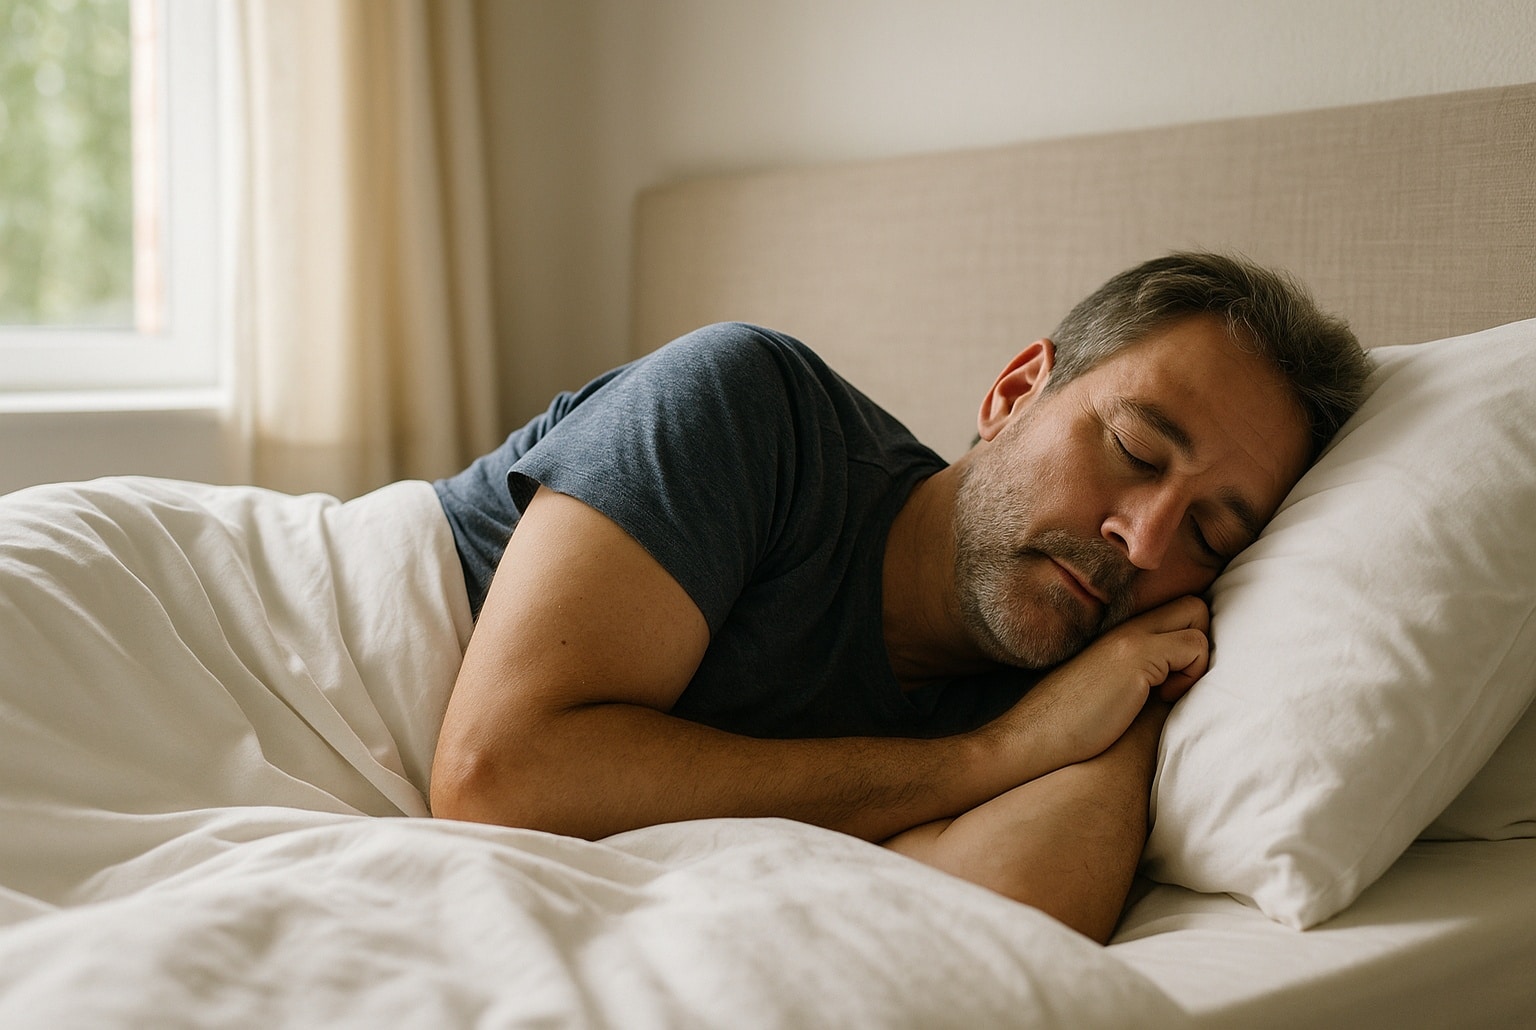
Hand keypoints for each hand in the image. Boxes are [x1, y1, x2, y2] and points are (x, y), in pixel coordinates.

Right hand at [986, 595, 1209, 779]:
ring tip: (1164, 693)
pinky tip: (1160, 698)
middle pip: (1192, 605)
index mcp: (1117, 632)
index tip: (1169, 680)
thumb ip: (1137, 674)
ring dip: (1196, 661)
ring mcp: (1131, 636)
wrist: (1033, 738)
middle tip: (1175, 682)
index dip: (1185, 642)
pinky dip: (1191, 674)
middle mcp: (1125, 625)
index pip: (1174, 611)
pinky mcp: (1137, 654)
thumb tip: (1176, 681)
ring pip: (1198, 616)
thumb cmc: (1067, 726)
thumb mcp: (1106, 688)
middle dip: (1199, 643)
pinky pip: (1195, 645)